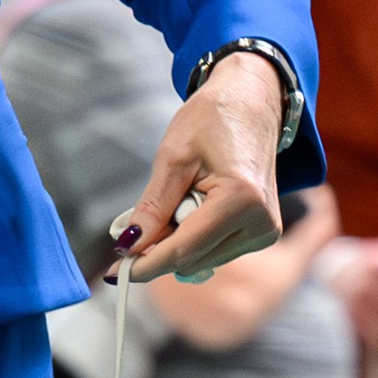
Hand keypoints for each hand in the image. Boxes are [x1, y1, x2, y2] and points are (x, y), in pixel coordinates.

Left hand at [104, 51, 286, 282]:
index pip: (183, 250)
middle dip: (158, 248)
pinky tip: (196, 206)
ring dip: (177, 240)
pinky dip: (193, 237)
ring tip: (182, 197)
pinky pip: (213, 251)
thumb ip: (152, 208)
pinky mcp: (263, 234)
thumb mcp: (173, 158)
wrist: (251, 104)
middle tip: (137, 223)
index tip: (112, 273)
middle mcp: (261, 223)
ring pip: (200, 260)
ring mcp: (265, 232)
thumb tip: (128, 247)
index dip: (144, 264)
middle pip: (190, 260)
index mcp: (242, 200)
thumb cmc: (213, 119)